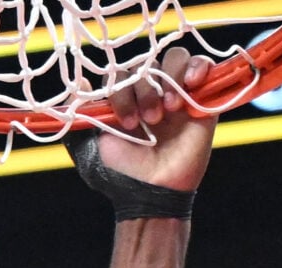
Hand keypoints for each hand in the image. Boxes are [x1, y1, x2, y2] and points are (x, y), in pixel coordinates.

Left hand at [93, 47, 215, 192]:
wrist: (152, 194)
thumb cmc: (119, 173)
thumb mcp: (89, 147)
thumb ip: (82, 117)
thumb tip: (80, 83)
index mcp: (124, 100)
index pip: (121, 74)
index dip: (122, 92)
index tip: (127, 123)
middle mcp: (149, 93)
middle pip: (147, 65)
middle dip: (145, 90)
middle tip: (150, 120)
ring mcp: (176, 94)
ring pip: (174, 58)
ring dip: (171, 78)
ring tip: (171, 108)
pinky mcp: (200, 99)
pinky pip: (201, 64)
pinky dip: (197, 66)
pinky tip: (191, 84)